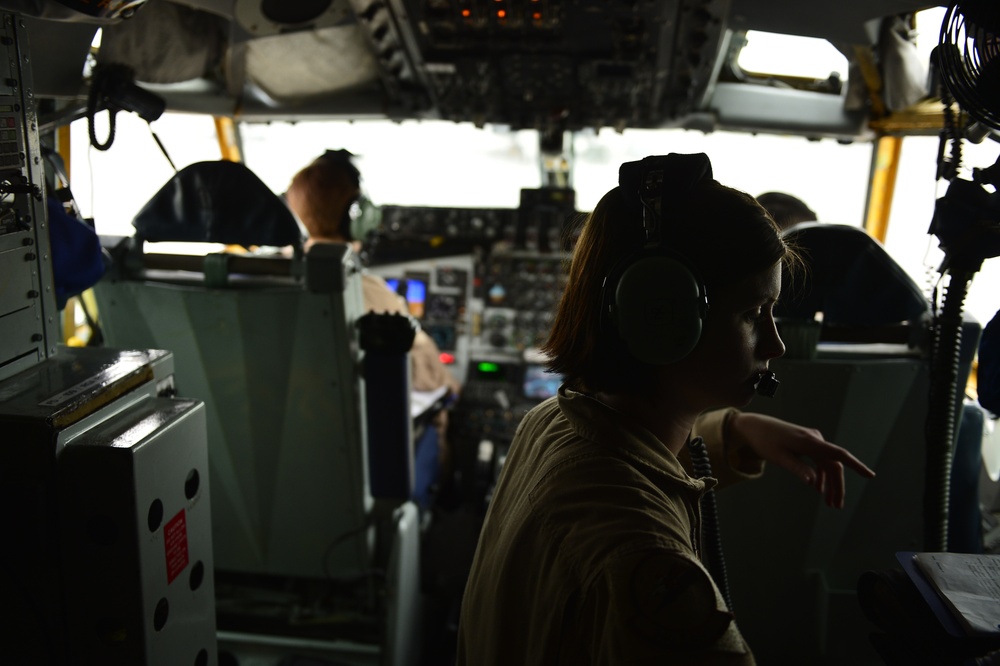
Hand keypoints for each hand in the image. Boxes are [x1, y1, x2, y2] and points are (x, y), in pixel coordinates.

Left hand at [728, 412, 874, 507]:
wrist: (754, 427)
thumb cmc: (765, 441)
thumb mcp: (779, 457)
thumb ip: (797, 469)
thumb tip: (813, 483)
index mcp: (810, 442)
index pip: (838, 455)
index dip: (856, 465)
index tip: (870, 475)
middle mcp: (815, 440)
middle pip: (834, 465)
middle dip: (837, 486)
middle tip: (836, 507)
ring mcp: (812, 441)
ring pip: (827, 465)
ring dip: (829, 484)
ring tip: (829, 503)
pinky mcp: (807, 444)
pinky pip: (820, 461)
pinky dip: (820, 475)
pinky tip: (818, 488)